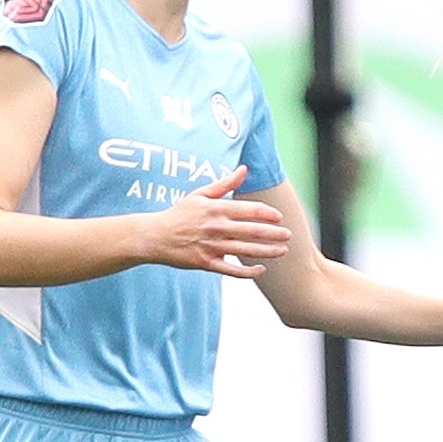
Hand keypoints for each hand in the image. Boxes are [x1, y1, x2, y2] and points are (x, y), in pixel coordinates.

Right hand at [148, 167, 288, 276]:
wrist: (154, 236)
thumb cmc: (179, 214)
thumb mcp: (200, 194)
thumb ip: (225, 183)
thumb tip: (244, 169)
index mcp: (216, 209)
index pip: (248, 210)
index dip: (267, 214)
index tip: (279, 217)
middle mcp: (216, 227)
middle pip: (252, 231)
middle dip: (274, 234)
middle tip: (288, 235)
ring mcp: (211, 246)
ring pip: (245, 250)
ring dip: (267, 252)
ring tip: (283, 251)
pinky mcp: (205, 263)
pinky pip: (231, 270)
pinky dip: (247, 272)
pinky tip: (261, 270)